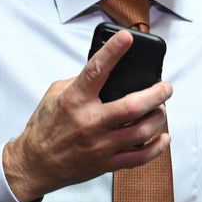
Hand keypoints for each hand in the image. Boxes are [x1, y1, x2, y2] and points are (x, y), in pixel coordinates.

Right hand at [2, 30, 172, 201]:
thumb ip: (81, 82)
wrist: (35, 164)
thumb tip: (107, 70)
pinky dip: (157, 147)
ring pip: (142, 131)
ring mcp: (100, 145)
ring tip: (161, 110)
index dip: (112, 52)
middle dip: (156, 94)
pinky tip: (163, 137)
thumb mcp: (55, 95)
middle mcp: (90, 122)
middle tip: (166, 87)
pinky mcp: (107, 163)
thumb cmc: (45, 127)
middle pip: (133, 106)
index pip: (96, 70)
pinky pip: (140, 157)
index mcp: (75, 100)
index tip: (126, 38)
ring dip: (158, 118)